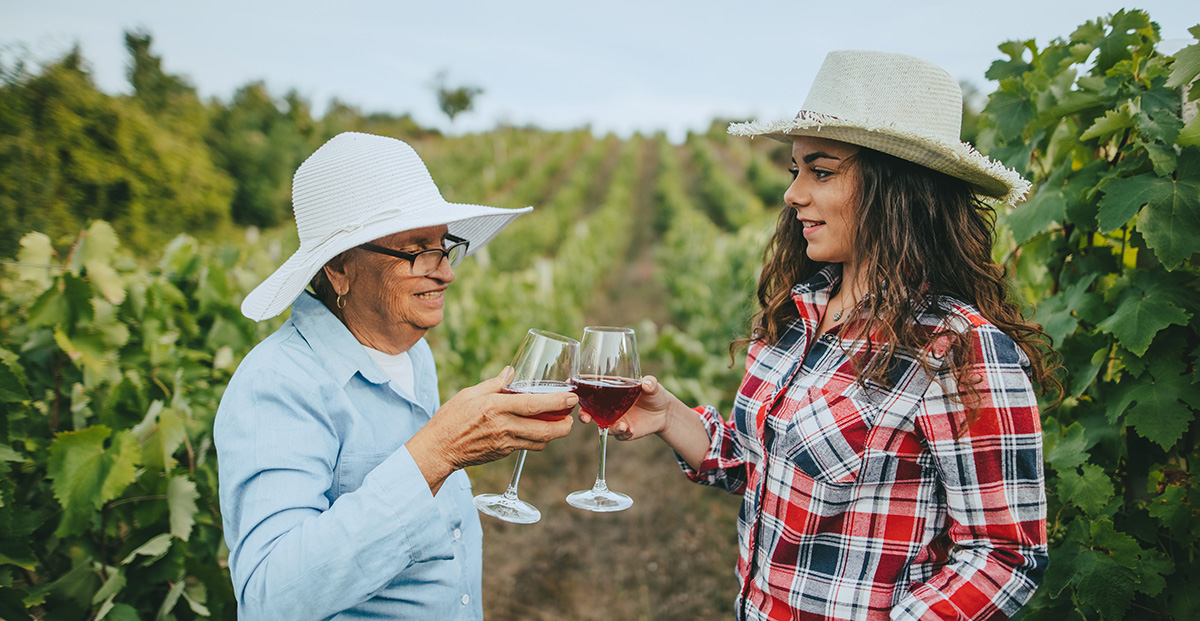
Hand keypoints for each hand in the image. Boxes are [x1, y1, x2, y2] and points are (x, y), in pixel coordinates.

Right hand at [407, 368, 574, 491]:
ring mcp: (505, 444)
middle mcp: (504, 427)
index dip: (557, 402)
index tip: (572, 397)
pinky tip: (535, 430)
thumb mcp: (470, 394)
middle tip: (570, 416)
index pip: (534, 405)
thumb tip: (512, 372)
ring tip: (558, 423)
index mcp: (496, 408)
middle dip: (564, 425)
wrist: (439, 449)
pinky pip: (526, 447)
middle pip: (545, 430)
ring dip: (553, 434)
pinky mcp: (503, 454)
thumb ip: (495, 384)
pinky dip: (536, 439)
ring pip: (540, 442)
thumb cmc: (451, 418)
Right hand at [579, 375, 674, 441]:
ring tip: (621, 426)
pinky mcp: (624, 431)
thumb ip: (650, 383)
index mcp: (610, 391)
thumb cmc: (654, 394)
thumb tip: (647, 383)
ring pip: (603, 426)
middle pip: (589, 411)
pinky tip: (630, 430)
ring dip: (609, 427)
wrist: (665, 413)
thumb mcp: (653, 386)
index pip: (590, 388)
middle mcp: (608, 406)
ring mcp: (615, 420)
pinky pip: (619, 435)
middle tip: (585, 417)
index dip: (578, 387)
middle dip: (583, 415)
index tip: (570, 384)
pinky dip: (623, 434)